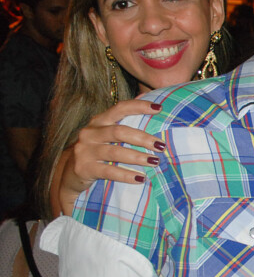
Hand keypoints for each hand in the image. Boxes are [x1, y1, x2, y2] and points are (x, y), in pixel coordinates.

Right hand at [56, 99, 163, 214]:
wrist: (69, 173)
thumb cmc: (96, 151)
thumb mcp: (106, 134)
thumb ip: (124, 120)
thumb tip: (148, 98)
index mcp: (99, 122)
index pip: (119, 109)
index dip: (139, 106)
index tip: (159, 109)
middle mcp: (90, 133)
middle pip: (119, 132)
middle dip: (143, 138)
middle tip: (161, 146)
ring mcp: (85, 150)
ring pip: (115, 152)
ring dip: (137, 157)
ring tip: (155, 162)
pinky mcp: (83, 168)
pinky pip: (109, 171)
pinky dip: (126, 175)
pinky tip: (141, 178)